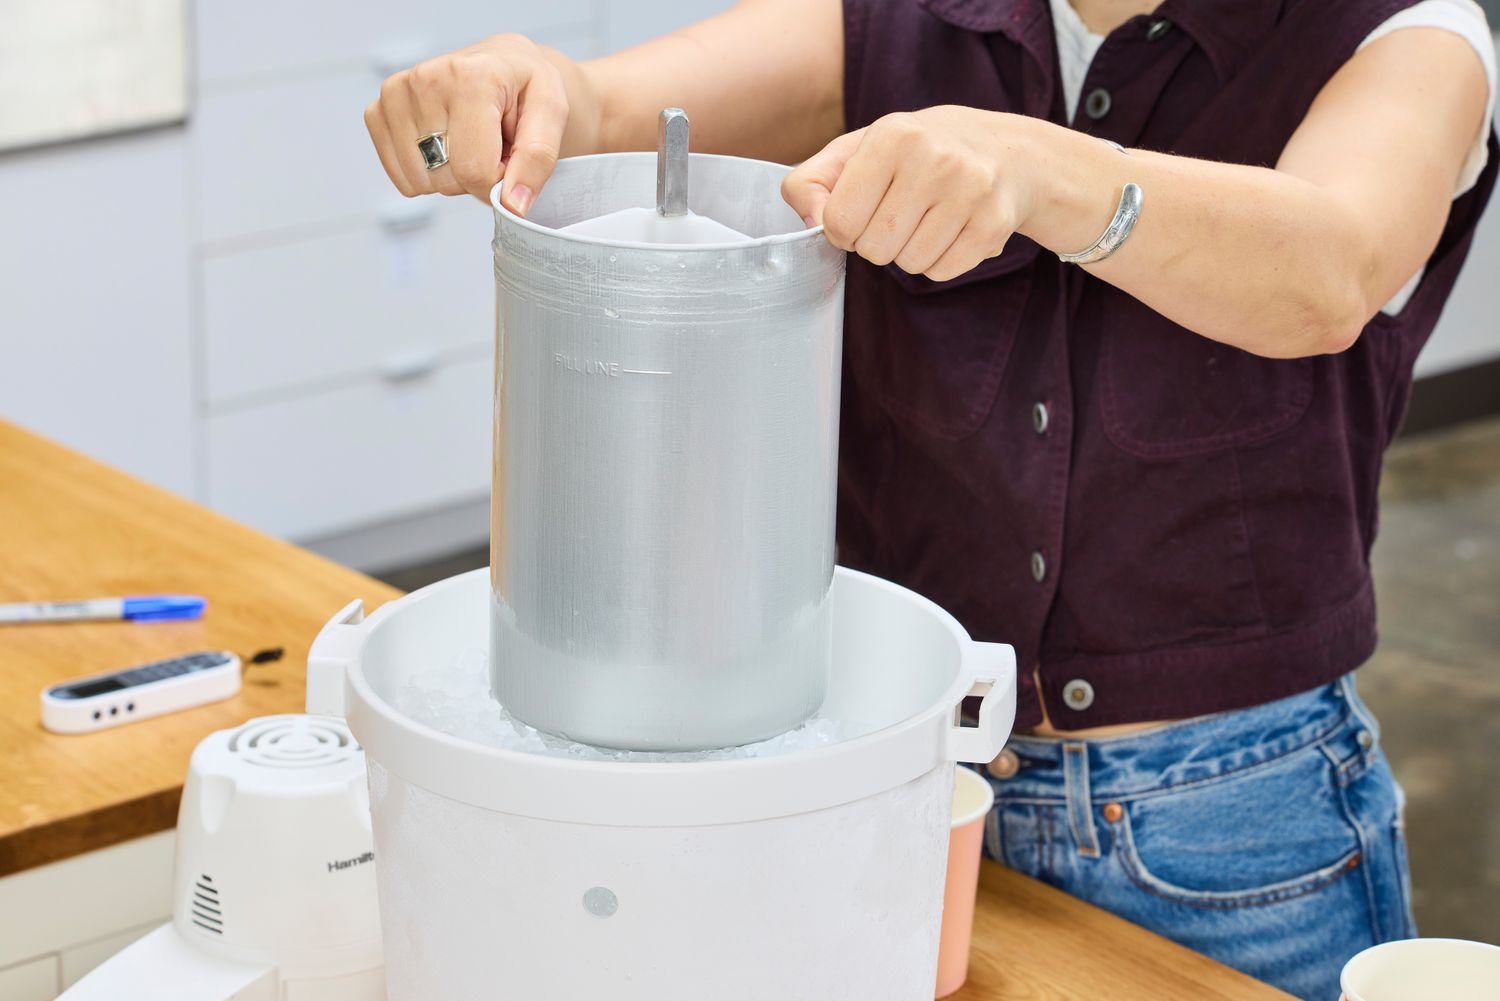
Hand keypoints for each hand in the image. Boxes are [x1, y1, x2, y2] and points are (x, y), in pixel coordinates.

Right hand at [365, 34, 576, 213]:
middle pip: (446, 179)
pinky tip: (444, 143)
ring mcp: (395, 95)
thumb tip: (512, 205)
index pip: (475, 170)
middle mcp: (425, 79)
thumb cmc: (528, 91)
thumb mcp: (552, 115)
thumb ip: (538, 160)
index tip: (509, 158)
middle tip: (490, 144)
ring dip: (451, 175)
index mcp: (471, 76)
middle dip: (475, 176)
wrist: (503, 66)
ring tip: (469, 140)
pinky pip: (402, 178)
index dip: (498, 181)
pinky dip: (426, 174)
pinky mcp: (377, 111)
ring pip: (422, 183)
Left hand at [781, 106, 1036, 281]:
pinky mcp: (994, 224)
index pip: (838, 220)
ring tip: (925, 219)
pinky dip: (938, 261)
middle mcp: (936, 159)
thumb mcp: (858, 149)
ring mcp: (971, 192)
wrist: (1006, 152)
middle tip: (896, 215)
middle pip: (873, 249)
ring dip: (907, 253)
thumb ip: (813, 183)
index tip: (858, 213)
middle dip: (875, 242)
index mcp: (893, 136)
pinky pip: (941, 272)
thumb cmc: (917, 154)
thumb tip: (812, 224)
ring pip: (908, 265)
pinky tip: (950, 230)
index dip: (841, 228)